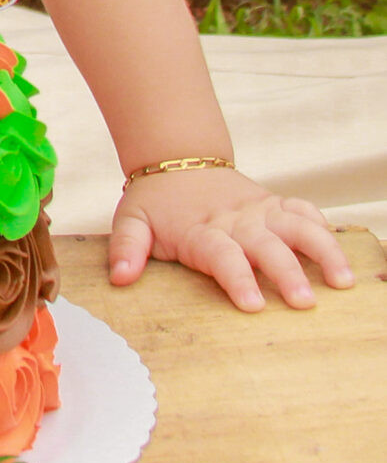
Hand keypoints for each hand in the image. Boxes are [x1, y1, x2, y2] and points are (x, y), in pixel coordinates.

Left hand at [108, 167, 354, 311]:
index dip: (237, 278)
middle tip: (304, 303)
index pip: (222, 256)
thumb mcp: (131, 221)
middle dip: (287, 274)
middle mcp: (235, 220)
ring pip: (297, 226)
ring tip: (342, 280)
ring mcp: (258, 211)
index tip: (253, 304)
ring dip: (321, 250)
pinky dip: (323, 226)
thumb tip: (120, 278)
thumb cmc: (155, 201)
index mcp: (201, 230)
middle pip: (266, 246)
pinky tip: (340, 251)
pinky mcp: (273, 204)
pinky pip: (303, 210)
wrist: (177, 157)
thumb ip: (126, 249)